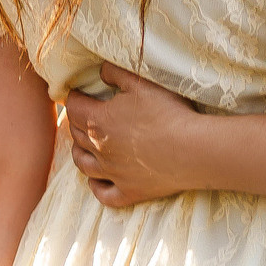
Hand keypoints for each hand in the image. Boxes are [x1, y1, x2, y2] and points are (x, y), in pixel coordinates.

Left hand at [64, 63, 200, 208]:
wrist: (192, 149)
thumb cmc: (168, 112)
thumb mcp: (141, 82)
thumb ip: (116, 73)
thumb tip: (100, 71)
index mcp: (98, 121)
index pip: (73, 107)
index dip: (73, 97)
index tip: (78, 93)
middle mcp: (99, 149)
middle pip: (76, 135)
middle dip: (76, 123)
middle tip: (82, 115)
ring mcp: (113, 173)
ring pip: (83, 165)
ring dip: (79, 153)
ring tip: (83, 146)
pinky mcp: (129, 191)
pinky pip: (103, 194)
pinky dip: (96, 187)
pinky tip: (97, 181)